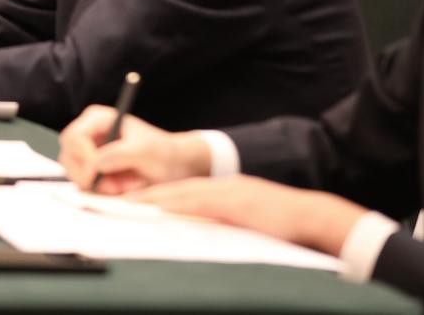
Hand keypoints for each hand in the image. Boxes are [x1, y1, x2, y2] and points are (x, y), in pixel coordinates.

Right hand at [57, 107, 210, 194]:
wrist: (173, 166)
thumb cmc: (162, 152)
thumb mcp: (145, 150)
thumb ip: (119, 154)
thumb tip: (95, 164)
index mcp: (97, 119)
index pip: (74, 137)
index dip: (82, 158)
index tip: (96, 176)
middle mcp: (88, 135)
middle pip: (68, 157)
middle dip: (88, 176)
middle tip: (114, 188)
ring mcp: (87, 154)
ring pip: (74, 174)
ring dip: (98, 186)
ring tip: (125, 186)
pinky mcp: (91, 172)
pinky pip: (85, 186)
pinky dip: (101, 192)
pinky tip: (122, 189)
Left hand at [129, 176, 366, 256]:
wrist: (311, 217)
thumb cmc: (279, 225)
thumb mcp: (241, 222)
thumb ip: (217, 224)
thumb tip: (190, 236)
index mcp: (217, 193)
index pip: (176, 195)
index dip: (149, 198)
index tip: (124, 206)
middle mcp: (217, 188)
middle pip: (171, 191)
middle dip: (141, 197)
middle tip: (113, 204)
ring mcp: (225, 192)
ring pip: (180, 194)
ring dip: (152, 200)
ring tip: (126, 207)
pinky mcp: (235, 202)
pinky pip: (200, 204)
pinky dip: (178, 206)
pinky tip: (161, 211)